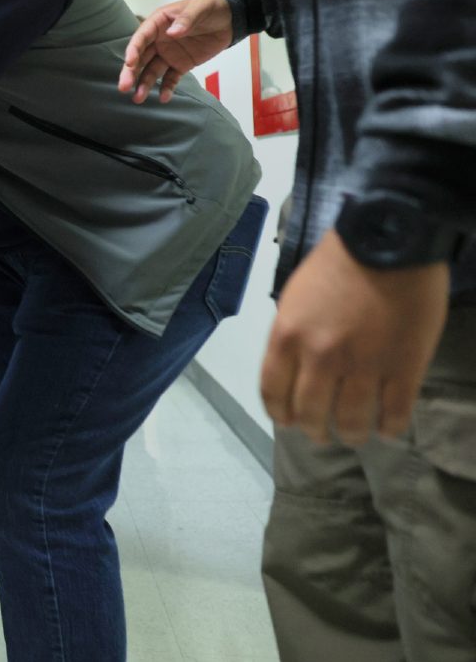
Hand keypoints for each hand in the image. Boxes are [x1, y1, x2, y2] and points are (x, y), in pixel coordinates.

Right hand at [119, 0, 233, 103]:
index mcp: (158, 23)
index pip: (141, 37)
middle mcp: (158, 40)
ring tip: (138, 99)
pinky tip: (164, 98)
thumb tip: (172, 33)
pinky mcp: (180, 65)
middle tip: (123, 88)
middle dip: (131, 73)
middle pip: (140, 58)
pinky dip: (166, 88)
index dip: (134, 50)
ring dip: (144, 85)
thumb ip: (186, 19)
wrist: (229, 18)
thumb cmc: (210, 7)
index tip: (130, 63)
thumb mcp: (200, 8)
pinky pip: (170, 78)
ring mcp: (168, 54)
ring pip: (151, 71)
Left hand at [260, 230, 448, 445]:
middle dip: (315, 430)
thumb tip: (294, 365)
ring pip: (352, 419)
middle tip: (323, 434)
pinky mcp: (403, 367)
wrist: (389, 239)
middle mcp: (319, 357)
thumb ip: (293, 333)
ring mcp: (363, 365)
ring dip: (352, 434)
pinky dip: (390, 427)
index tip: (288, 421)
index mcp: (287, 337)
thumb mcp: (296, 296)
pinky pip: (394, 411)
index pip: (273, 391)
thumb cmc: (339, 261)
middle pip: (310, 413)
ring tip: (356, 435)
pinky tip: (389, 430)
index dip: (280, 413)